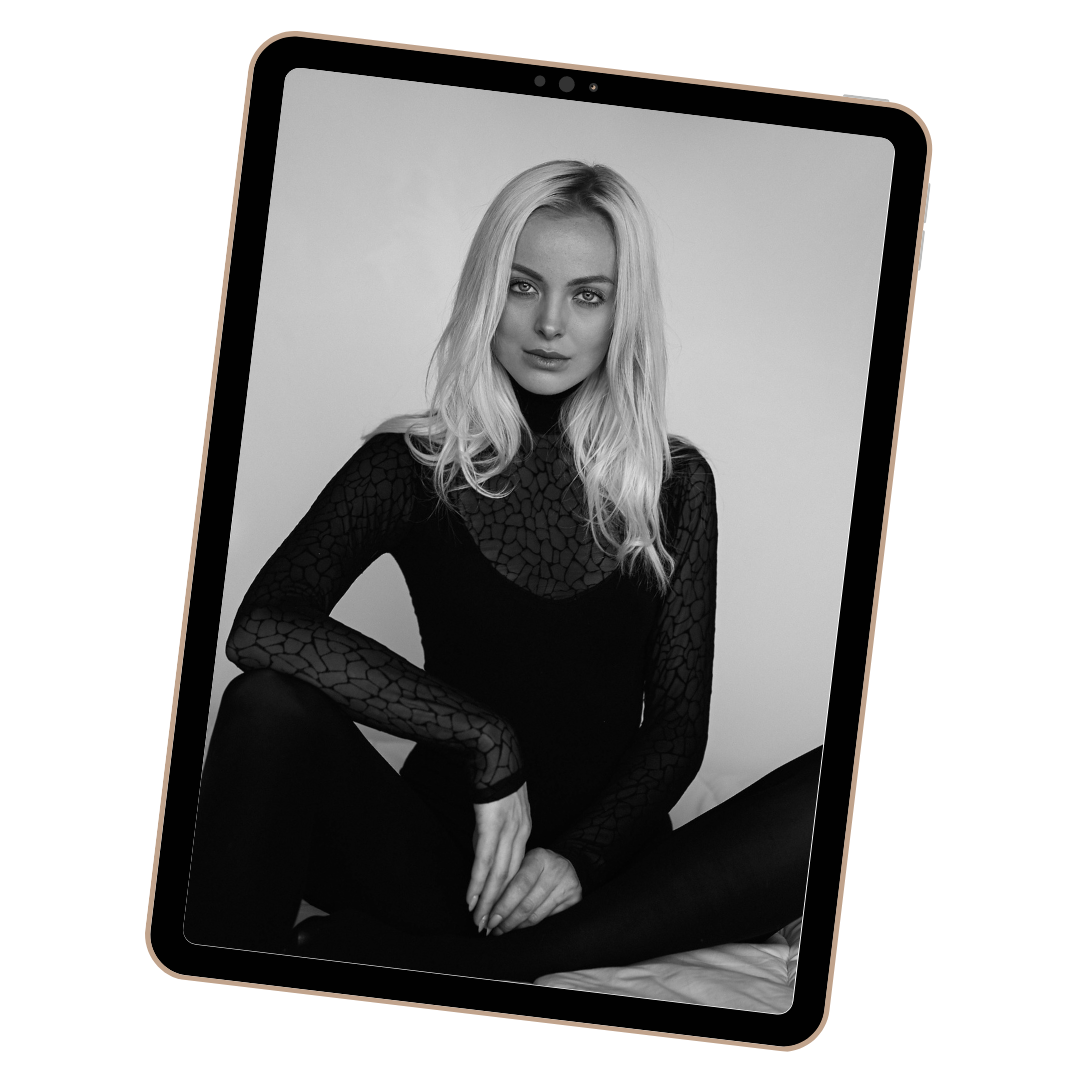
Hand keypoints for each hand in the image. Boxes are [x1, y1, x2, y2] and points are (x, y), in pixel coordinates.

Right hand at [469, 784, 531, 931]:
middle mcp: (519, 833)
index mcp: (523, 828)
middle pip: (509, 877)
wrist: (495, 752)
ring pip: (498, 874)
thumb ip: (493, 831)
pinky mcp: (490, 826)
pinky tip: (473, 898)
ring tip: (479, 920)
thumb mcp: (500, 808)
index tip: (500, 909)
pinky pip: (485, 861)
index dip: (507, 891)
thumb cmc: (495, 775)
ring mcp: (506, 830)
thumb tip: (481, 851)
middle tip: (489, 926)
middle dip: (499, 904)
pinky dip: (479, 883)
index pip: (516, 867)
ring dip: (488, 900)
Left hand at [487, 848, 581, 935]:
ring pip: (536, 915)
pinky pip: (547, 920)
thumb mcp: (523, 863)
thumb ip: (507, 879)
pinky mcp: (575, 899)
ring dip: (516, 926)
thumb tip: (485, 907)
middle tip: (491, 929)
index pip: (519, 885)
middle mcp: (557, 869)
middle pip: (527, 903)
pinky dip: (529, 926)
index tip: (488, 919)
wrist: (563, 865)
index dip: (503, 905)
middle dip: (507, 919)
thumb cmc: (535, 866)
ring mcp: (568, 885)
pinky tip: (518, 928)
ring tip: (501, 930)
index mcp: (540, 857)